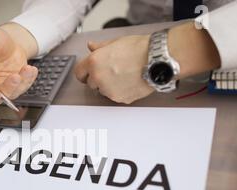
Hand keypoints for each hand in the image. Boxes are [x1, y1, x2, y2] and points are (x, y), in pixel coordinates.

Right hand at [0, 26, 38, 104]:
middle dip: (8, 89)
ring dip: (21, 83)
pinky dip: (29, 80)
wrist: (11, 41)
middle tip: (15, 78)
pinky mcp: (16, 85)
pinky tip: (30, 70)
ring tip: (27, 69)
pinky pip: (23, 87)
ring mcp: (3, 86)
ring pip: (12, 93)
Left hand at [74, 23, 220, 104]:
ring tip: (124, 75)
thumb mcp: (115, 42)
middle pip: (91, 84)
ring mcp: (109, 91)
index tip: (88, 72)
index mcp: (94, 62)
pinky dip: (120, 91)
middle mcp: (98, 78)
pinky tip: (130, 81)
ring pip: (103, 91)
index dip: (85, 72)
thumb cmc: (140, 49)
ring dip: (109, 86)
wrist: (157, 60)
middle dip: (98, 78)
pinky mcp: (120, 99)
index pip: (79, 73)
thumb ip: (100, 47)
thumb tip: (92, 47)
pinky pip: (115, 96)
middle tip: (112, 70)